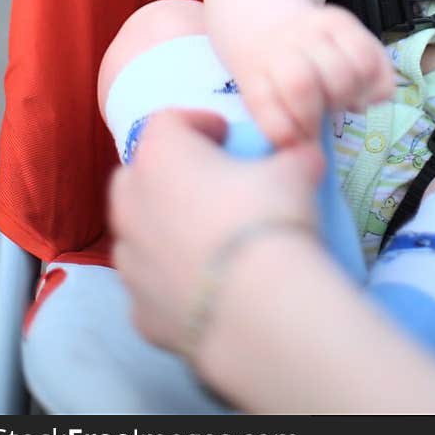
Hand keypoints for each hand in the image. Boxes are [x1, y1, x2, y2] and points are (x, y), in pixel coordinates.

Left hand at [108, 110, 322, 351]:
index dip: (198, 123)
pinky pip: (151, 286)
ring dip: (164, 228)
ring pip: (137, 233)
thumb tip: (305, 158)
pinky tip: (207, 287)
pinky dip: (171, 281)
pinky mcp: (139, 311)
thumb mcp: (294, 171)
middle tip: (209, 184)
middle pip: (137, 175)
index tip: (225, 135)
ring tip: (208, 238)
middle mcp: (132, 204)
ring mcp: (130, 262)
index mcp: (161, 155)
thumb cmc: (267, 218)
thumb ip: (292, 158)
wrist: (257, 307)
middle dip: (168, 175)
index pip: (167, 122)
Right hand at [234, 3, 394, 148]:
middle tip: (332, 109)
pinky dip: (285, 132)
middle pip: (339, 75)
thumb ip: (374, 70)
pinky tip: (292, 137)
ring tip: (311, 128)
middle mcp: (306, 34)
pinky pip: (267, 110)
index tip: (358, 101)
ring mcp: (275, 54)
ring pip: (302, 86)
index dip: (368, 89)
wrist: (258, 25)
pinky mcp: (250, 81)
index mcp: (336, 24)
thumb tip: (372, 101)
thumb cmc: (313, 49)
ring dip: (313, 117)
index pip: (365, 59)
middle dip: (341, 101)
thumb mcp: (348, 43)